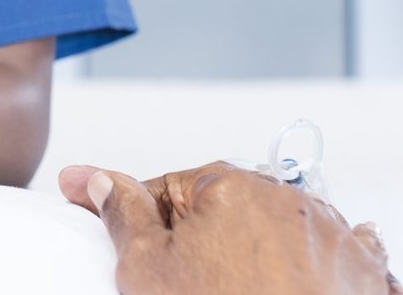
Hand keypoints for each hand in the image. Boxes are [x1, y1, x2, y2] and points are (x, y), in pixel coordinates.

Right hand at [58, 161, 398, 294]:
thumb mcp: (146, 268)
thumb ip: (123, 213)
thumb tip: (100, 181)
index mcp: (229, 186)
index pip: (170, 187)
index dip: (140, 210)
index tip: (119, 219)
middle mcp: (287, 201)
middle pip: (226, 207)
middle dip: (202, 233)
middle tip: (184, 278)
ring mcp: (331, 237)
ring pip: (279, 227)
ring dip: (258, 247)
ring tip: (235, 289)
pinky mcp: (364, 272)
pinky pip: (340, 251)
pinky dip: (318, 262)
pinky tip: (296, 281)